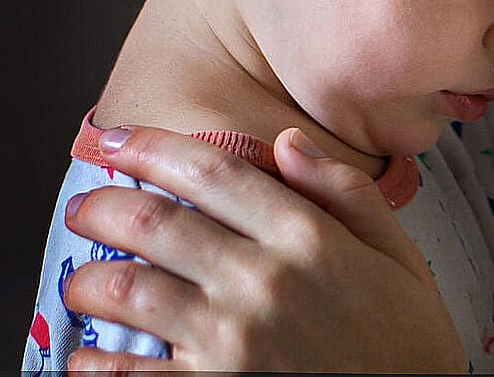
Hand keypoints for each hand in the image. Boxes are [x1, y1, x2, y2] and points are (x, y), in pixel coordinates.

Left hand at [61, 125, 462, 372]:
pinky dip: (96, 364)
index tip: (115, 140)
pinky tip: (88, 357)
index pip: (213, 172)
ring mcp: (233, 342)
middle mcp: (262, 281)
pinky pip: (132, 375)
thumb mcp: (399, 255)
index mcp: (308, 238)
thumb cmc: (409, 342)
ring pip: (130, 292)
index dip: (151, 147)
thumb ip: (346, 193)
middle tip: (85, 208)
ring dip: (90, 281)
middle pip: (156, 223)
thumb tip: (288, 142)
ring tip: (84, 282)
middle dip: (103, 207)